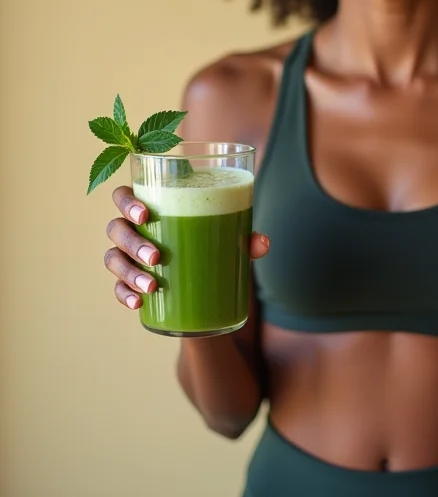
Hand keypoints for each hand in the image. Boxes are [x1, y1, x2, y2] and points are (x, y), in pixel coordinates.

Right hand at [104, 186, 269, 310]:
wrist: (209, 281)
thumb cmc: (213, 241)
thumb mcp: (229, 237)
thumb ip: (244, 238)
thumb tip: (261, 243)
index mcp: (153, 205)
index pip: (125, 195)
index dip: (128, 201)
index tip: (145, 214)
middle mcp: (135, 228)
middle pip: (116, 227)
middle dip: (132, 242)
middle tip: (156, 256)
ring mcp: (129, 256)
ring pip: (113, 258)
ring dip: (128, 271)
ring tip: (152, 286)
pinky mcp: (131, 282)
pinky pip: (117, 287)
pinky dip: (124, 294)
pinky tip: (137, 303)